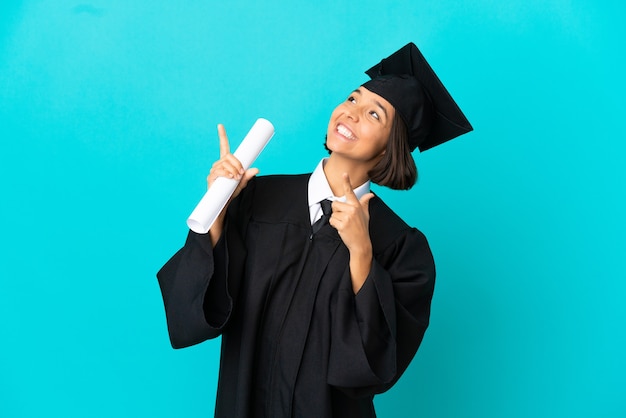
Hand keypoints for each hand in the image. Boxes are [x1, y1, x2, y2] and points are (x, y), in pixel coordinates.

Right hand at [206, 124, 257, 245]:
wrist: (223, 204)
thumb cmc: (231, 192)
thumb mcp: (242, 183)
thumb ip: (248, 176)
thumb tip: (257, 169)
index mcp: (226, 163)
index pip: (223, 146)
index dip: (222, 136)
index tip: (220, 125)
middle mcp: (218, 164)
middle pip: (228, 156)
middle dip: (237, 162)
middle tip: (241, 173)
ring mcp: (214, 171)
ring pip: (225, 163)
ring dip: (233, 169)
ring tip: (237, 178)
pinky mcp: (211, 178)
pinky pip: (219, 172)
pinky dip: (227, 173)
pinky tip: (231, 177)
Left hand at [329, 173, 373, 252]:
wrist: (361, 243)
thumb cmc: (362, 228)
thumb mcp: (366, 214)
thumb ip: (365, 203)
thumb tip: (370, 195)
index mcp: (357, 205)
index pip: (350, 192)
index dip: (346, 182)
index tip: (344, 174)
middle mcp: (353, 209)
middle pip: (335, 204)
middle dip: (336, 211)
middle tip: (344, 219)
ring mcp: (348, 217)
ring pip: (333, 213)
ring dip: (336, 219)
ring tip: (344, 224)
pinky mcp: (343, 224)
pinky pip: (332, 220)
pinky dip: (334, 225)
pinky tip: (342, 229)